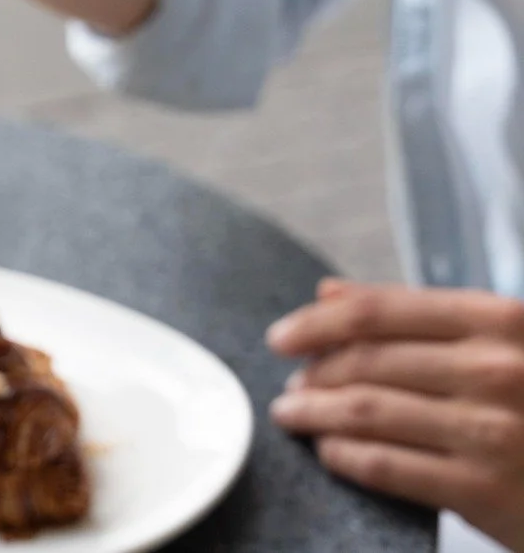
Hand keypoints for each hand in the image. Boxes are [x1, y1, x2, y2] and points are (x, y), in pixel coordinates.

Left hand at [268, 279, 523, 549]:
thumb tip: (329, 292)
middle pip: (366, 362)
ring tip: (293, 415)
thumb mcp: (506, 341)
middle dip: (314, 374)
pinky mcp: (486, 490)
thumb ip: (419, 316)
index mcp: (502, 321)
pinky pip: (386, 467)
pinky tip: (330, 453)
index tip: (282, 337)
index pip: (380, 312)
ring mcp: (491, 431)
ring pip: (366, 412)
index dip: (317, 323)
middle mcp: (496, 370)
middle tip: (291, 386)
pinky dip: (344, 456)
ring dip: (315, 413)